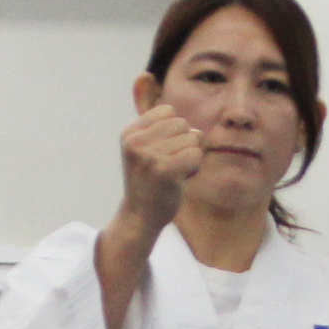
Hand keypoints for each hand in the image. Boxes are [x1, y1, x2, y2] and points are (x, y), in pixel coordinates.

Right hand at [117, 99, 204, 231]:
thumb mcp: (148, 151)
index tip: (163, 151)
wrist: (139, 217)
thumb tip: (198, 132)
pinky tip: (181, 180)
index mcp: (130, 134)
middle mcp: (136, 142)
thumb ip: (170, 133)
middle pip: (182, 123)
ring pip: (192, 139)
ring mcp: (149, 156)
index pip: (167, 111)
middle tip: (170, 165)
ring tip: (174, 173)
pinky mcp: (164, 171)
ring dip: (190, 157)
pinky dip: (195, 168)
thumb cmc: (150, 183)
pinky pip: (196, 154)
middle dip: (184, 143)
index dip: (174, 130)